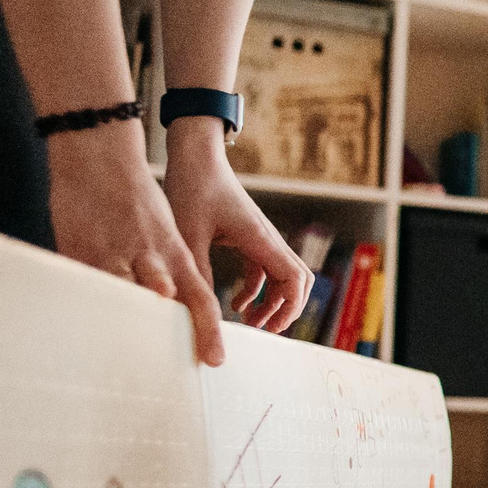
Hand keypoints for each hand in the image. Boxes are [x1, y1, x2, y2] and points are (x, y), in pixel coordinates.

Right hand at [43, 119, 229, 365]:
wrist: (100, 159)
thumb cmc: (134, 201)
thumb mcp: (163, 234)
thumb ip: (168, 272)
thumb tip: (172, 308)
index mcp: (175, 254)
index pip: (200, 298)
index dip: (208, 329)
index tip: (216, 360)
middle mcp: (150, 258)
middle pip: (165, 304)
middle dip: (168, 333)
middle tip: (173, 365)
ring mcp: (113, 255)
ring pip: (126, 294)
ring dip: (130, 317)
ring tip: (131, 347)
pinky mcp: (81, 252)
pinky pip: (86, 284)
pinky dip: (89, 303)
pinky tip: (86, 325)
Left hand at [161, 120, 310, 339]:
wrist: (195, 157)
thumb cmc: (193, 188)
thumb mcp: (189, 235)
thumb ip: (196, 272)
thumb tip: (195, 309)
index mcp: (260, 239)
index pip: (294, 279)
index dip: (290, 308)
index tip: (269, 329)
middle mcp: (267, 239)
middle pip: (297, 281)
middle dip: (286, 309)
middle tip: (264, 331)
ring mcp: (260, 239)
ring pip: (282, 277)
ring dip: (272, 302)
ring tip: (250, 324)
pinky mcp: (248, 237)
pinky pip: (263, 270)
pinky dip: (256, 291)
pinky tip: (235, 304)